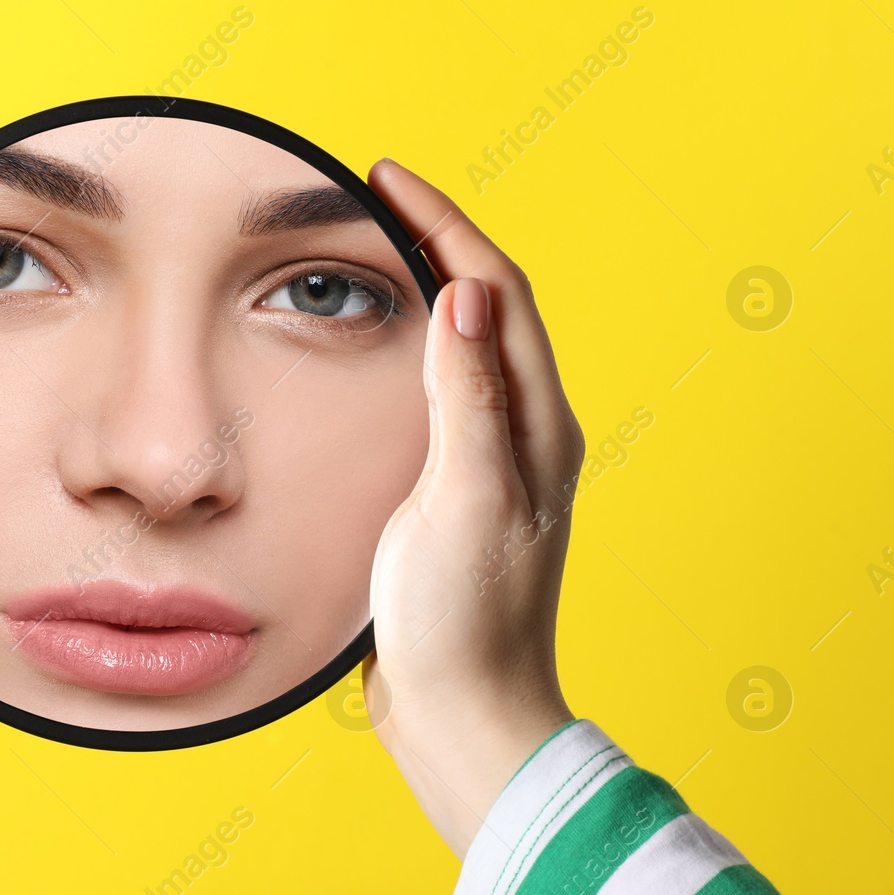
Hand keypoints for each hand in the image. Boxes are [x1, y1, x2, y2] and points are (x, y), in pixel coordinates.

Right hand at [362, 158, 585, 857]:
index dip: (446, 225)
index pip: (498, 293)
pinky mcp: (447, 496)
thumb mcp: (464, 503)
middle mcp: (521, 436)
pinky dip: (398, 352)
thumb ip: (467, 401)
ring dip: (420, 291)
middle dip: (435, 241)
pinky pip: (431, 395)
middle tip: (371, 198)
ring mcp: (486, 466)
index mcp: (535, 427)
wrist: (461, 717)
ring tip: (365, 252)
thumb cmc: (466, 622)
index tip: (386, 177)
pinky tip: (358, 358)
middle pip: (486, 308)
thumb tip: (464, 297)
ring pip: (459, 349)